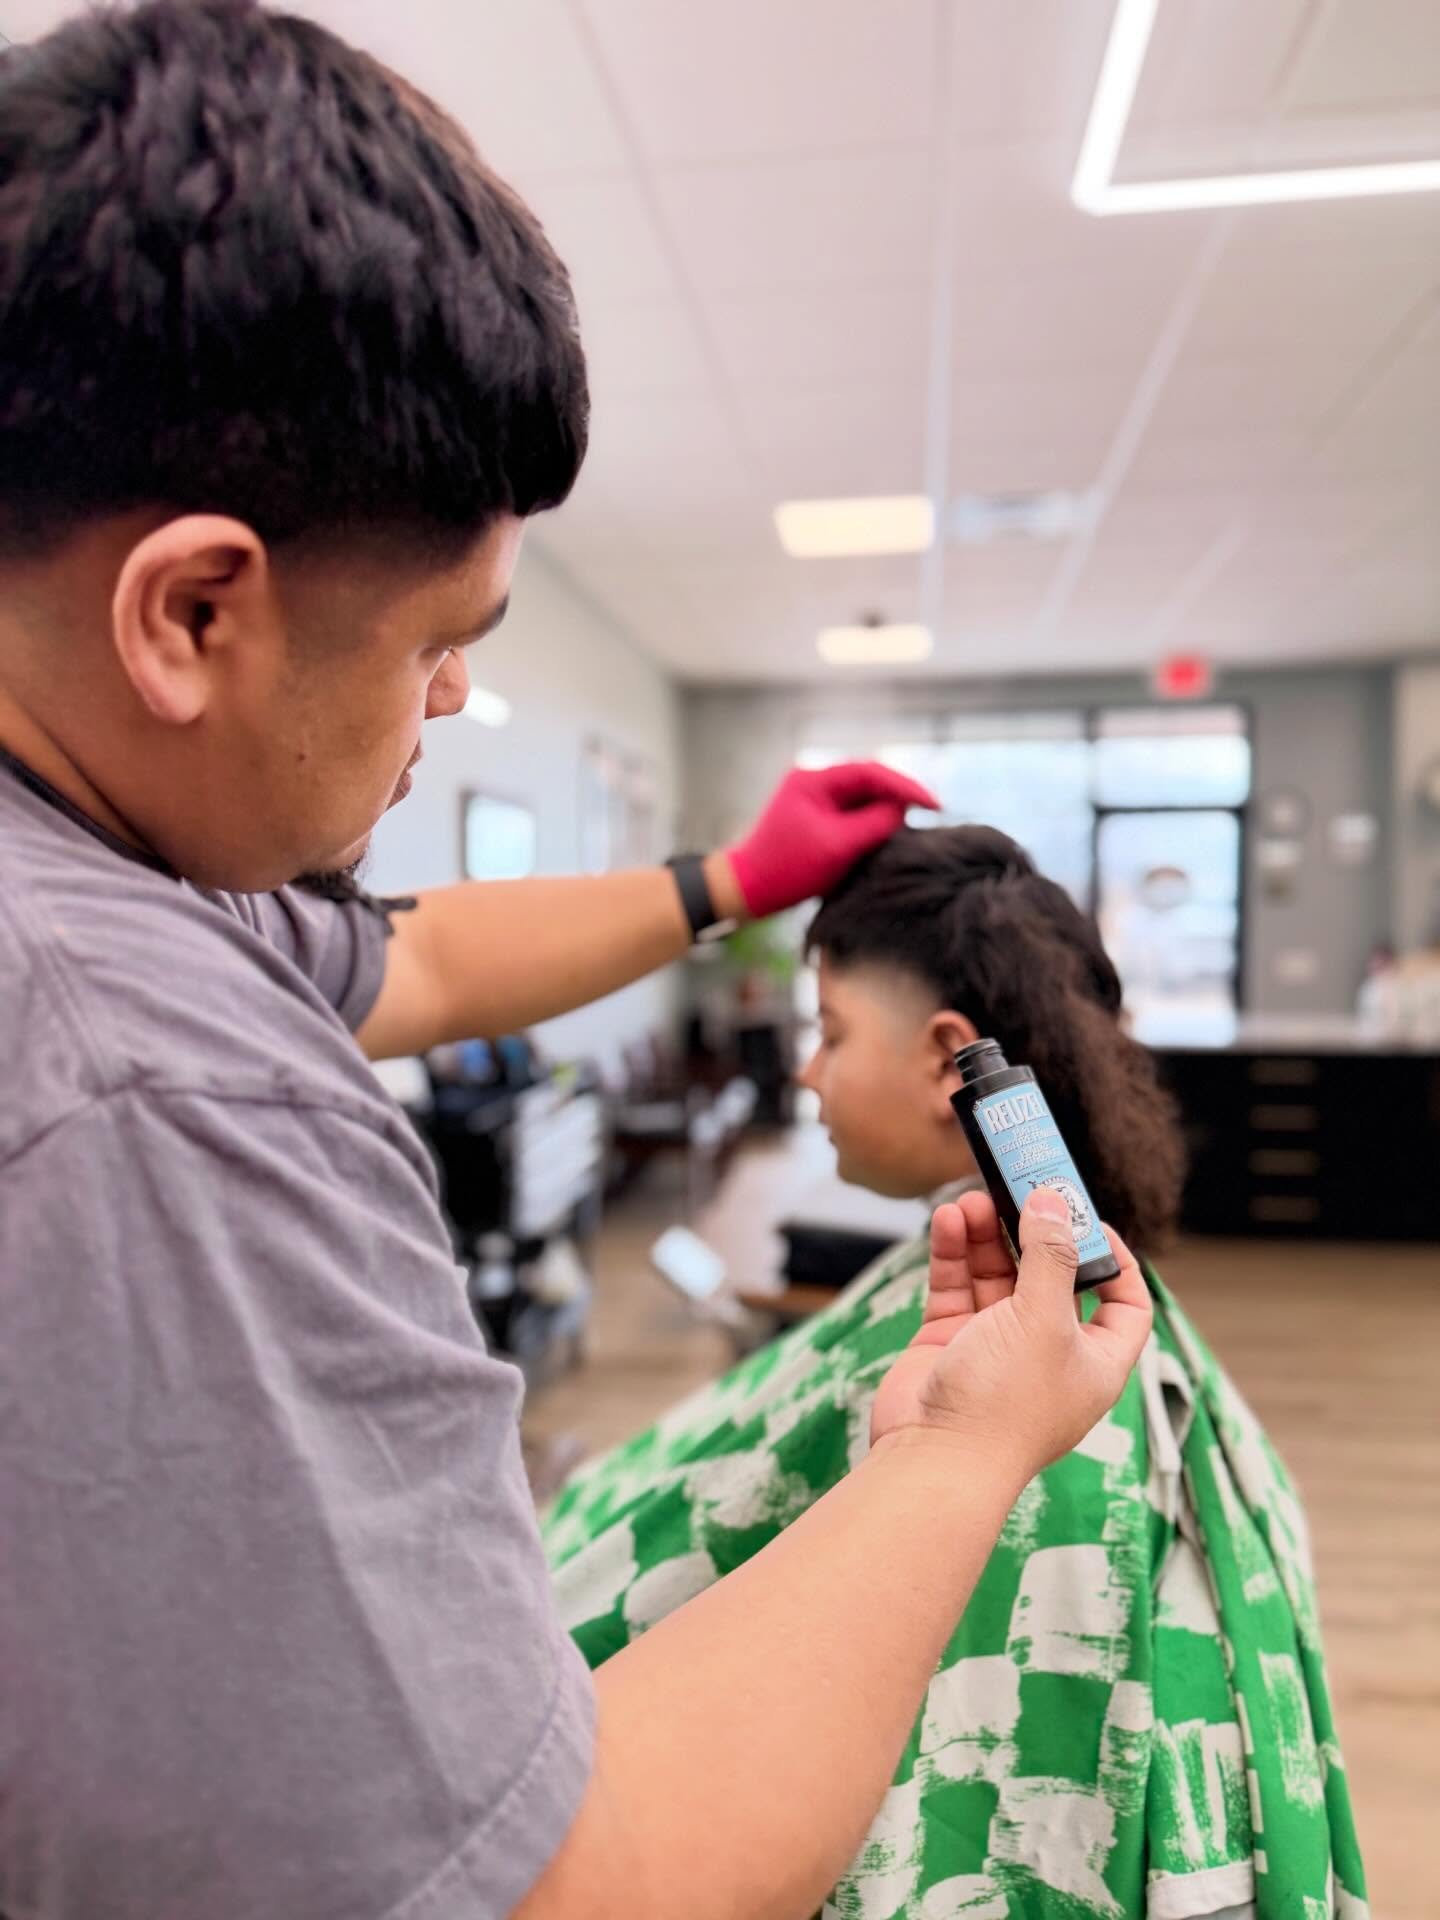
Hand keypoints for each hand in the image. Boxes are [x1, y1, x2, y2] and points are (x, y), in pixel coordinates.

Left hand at [718, 761, 939, 919]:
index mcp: (814, 779)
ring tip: (911, 829)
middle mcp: (814, 782)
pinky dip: (871, 825)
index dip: (907, 786)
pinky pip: (852, 815)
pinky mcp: (816, 820)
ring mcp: (814, 800)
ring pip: (863, 799)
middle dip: (899, 799)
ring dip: (886, 812)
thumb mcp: (837, 847)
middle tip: (929, 816)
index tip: (936, 804)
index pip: (872, 772)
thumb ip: (874, 824)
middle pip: (869, 782)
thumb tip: (902, 810)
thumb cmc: (786, 869)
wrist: (746, 889)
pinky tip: (888, 837)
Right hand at [869, 1189, 1152, 1478]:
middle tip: (1018, 1187)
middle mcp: (1048, 1352)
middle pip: (1050, 1277)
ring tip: (971, 1199)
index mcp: (1094, 1360)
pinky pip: (957, 1288)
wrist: (935, 1459)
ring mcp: (995, 1347)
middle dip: (1034, 1232)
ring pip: (997, 1276)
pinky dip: (954, 1252)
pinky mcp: (951, 1344)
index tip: (1088, 1219)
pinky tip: (948, 1220)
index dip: (1115, 1260)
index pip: (1124, 1304)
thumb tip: (1055, 1201)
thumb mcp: (1043, 1321)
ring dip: (987, 1235)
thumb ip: (1050, 1255)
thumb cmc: (1004, 1404)